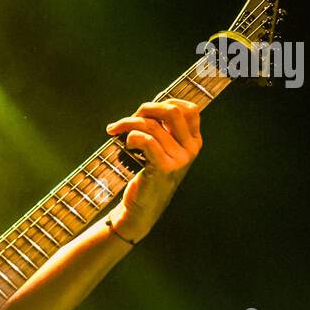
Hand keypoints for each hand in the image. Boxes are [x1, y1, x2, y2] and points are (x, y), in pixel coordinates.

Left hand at [104, 98, 202, 240]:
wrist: (142, 207)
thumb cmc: (148, 174)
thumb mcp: (162, 149)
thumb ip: (162, 129)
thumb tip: (148, 107)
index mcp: (194, 141)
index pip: (189, 109)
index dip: (166, 102)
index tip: (146, 112)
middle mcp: (191, 149)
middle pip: (171, 111)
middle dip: (146, 109)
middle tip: (129, 118)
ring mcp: (179, 159)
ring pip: (151, 126)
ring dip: (127, 123)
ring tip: (116, 130)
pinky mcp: (164, 167)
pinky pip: (145, 140)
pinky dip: (131, 137)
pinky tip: (125, 144)